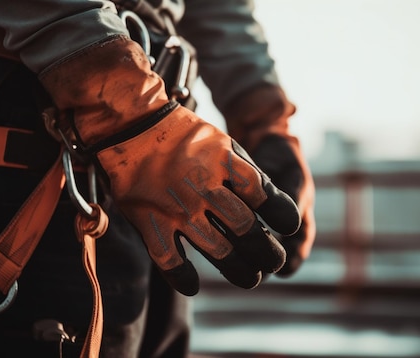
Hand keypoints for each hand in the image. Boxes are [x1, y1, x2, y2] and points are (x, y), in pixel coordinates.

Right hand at [40, 36, 300, 294]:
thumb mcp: (221, 141)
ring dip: (240, 270)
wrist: (131, 122)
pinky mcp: (151, 221)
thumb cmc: (180, 132)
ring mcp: (177, 208)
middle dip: (267, 251)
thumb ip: (244, 170)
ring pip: (218, 250)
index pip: (265, 196)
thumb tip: (269, 200)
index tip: (289, 226)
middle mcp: (205, 188)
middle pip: (247, 229)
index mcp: (225, 164)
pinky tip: (192, 285)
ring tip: (252, 278)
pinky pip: (170, 259)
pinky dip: (183, 277)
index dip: (283, 215)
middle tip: (274, 260)